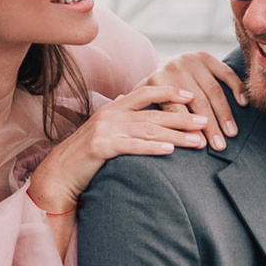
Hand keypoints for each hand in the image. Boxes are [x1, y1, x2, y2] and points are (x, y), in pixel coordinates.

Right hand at [26, 76, 217, 218]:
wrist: (59, 173)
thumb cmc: (86, 155)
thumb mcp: (104, 130)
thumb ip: (120, 117)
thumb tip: (133, 102)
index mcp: (114, 108)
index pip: (146, 93)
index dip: (170, 92)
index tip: (192, 95)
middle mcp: (111, 114)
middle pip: (154, 113)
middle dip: (182, 117)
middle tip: (206, 121)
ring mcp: (105, 129)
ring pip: (148, 130)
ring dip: (176, 135)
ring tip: (197, 140)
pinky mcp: (101, 147)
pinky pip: (132, 146)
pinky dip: (153, 147)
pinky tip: (170, 150)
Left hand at [143, 49, 243, 143]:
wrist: (162, 65)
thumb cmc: (154, 93)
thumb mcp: (143, 103)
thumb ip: (144, 116)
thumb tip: (150, 136)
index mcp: (156, 81)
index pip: (175, 110)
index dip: (188, 128)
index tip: (201, 146)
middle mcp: (173, 68)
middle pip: (197, 102)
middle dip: (210, 126)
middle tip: (220, 146)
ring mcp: (191, 60)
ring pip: (213, 90)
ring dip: (225, 114)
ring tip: (231, 133)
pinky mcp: (205, 56)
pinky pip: (225, 72)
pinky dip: (236, 87)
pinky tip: (243, 103)